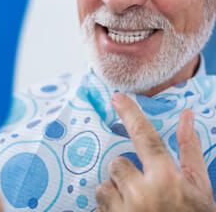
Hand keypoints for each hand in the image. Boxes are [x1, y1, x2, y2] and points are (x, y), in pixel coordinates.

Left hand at [96, 93, 215, 211]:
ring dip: (115, 195)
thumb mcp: (199, 189)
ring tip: (136, 210)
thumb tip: (186, 115)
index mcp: (167, 180)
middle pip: (117, 164)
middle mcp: (142, 194)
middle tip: (144, 193)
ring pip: (104, 187)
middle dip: (127, 174)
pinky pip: (99, 209)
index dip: (130, 113)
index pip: (145, 136)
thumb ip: (189, 150)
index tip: (117, 97)